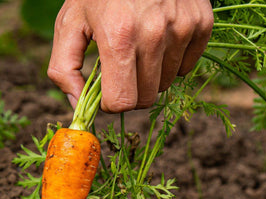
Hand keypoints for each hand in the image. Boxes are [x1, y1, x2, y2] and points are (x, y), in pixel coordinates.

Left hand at [48, 0, 212, 111]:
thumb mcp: (70, 24)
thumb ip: (64, 70)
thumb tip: (77, 107)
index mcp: (118, 38)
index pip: (122, 101)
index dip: (110, 103)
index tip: (105, 91)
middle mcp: (154, 34)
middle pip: (146, 98)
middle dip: (130, 91)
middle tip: (121, 68)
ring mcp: (181, 27)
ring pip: (167, 83)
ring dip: (151, 75)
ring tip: (138, 46)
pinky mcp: (201, 23)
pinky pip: (187, 66)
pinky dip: (172, 60)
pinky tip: (158, 38)